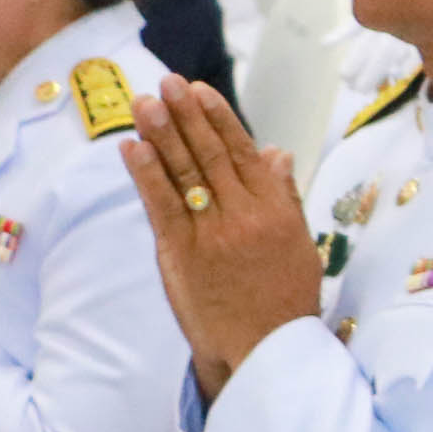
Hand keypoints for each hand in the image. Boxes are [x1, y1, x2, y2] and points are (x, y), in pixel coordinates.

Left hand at [120, 82, 323, 400]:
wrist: (265, 349)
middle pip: (211, 155)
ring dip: (162, 134)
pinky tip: (132, 147)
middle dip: (187, 115)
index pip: (244, 153)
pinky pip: (161, 206)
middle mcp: (245, 216)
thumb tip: (278, 153)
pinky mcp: (182, 254)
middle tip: (167, 82)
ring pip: (184, 173)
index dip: (220, 119)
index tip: (201, 91)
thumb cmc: (286, 300)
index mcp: (276, 211)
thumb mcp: (299, 244)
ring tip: (145, 102)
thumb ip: (284, 196)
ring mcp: (212, 233)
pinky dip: (145, 174)